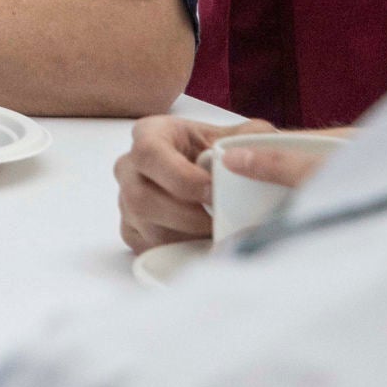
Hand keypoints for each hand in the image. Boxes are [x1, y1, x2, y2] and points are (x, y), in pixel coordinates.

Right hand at [116, 114, 264, 251]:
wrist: (207, 174)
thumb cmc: (216, 152)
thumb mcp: (237, 135)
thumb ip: (253, 136)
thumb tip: (261, 149)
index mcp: (150, 135)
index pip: (149, 153)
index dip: (180, 177)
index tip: (212, 191)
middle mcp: (130, 166)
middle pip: (141, 197)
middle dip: (186, 216)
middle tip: (219, 220)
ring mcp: (126, 199)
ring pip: (146, 227)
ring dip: (187, 236)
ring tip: (218, 233)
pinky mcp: (131, 228)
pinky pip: (149, 247)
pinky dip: (179, 251)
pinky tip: (203, 242)